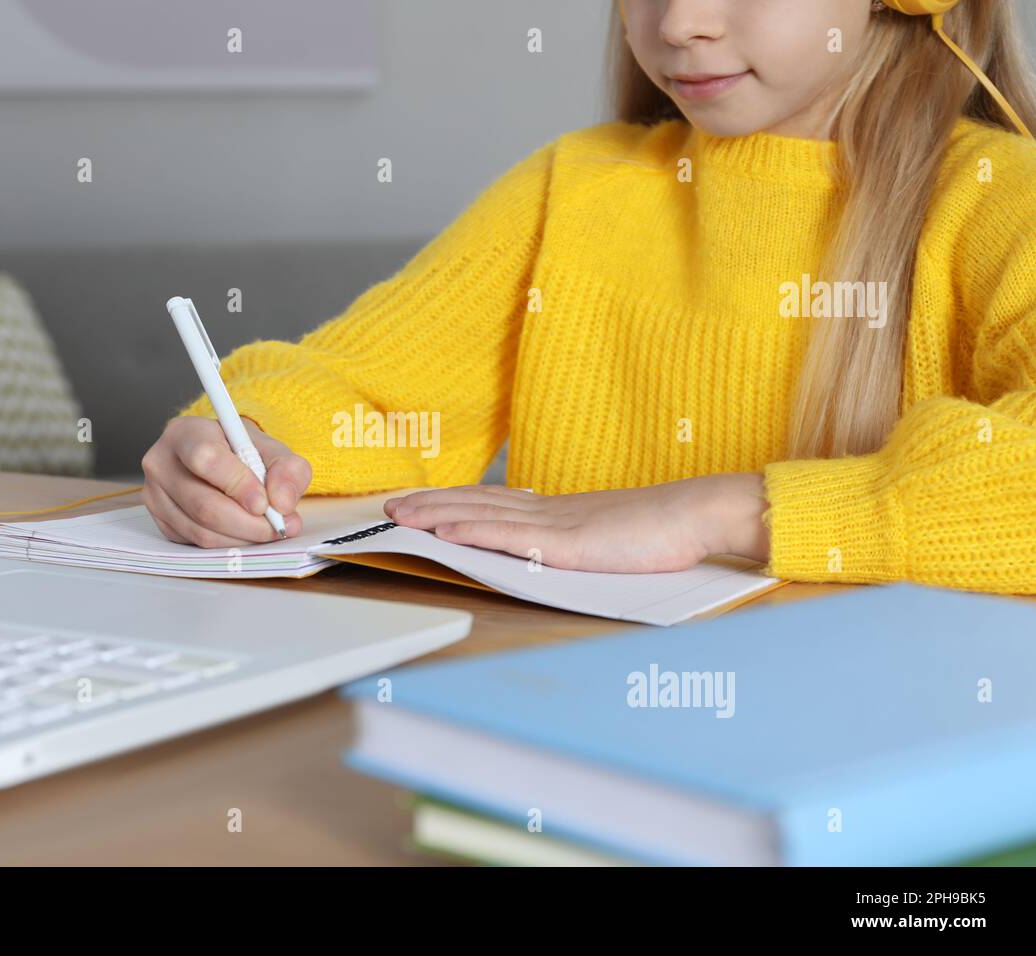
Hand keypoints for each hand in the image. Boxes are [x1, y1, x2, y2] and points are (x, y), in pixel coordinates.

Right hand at [141, 415, 311, 546]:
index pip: (206, 459)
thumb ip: (287, 470)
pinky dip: (228, 545)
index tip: (265, 503)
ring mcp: (155, 495)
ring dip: (242, 538)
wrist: (220, 460)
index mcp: (185, 433)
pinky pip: (196, 544)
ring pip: (201, 530)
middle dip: (248, 523)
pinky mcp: (160, 522)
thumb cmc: (242, 452)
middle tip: (278, 526)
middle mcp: (162, 463)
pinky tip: (245, 533)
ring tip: (267, 530)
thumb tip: (283, 503)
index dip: (238, 485)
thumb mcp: (272, 449)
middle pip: (203, 504)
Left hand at [383, 474, 768, 572]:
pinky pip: (508, 535)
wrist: (695, 515)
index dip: (451, 501)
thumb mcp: (607, 538)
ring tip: (399, 516)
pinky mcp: (564, 542)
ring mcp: (553, 524)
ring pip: (480, 515)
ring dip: (435, 515)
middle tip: (389, 506)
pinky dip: (470, 531)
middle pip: (474, 504)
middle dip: (428, 505)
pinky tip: (444, 531)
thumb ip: (576, 543)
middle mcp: (547, 511)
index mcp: (557, 511)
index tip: (419, 501)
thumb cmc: (661, 532)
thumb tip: (553, 552)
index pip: (491, 502)